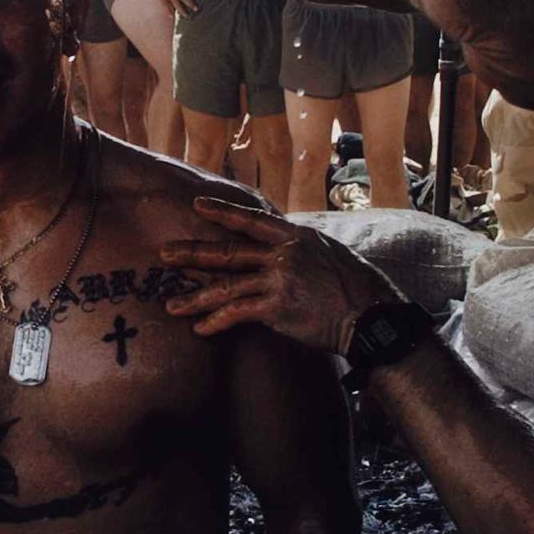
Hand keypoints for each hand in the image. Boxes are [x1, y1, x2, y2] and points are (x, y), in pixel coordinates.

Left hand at [160, 196, 402, 351]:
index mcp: (295, 236)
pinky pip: (237, 313)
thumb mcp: (328, 254)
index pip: (251, 220)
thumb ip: (299, 250)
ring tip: (170, 305)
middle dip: (192, 253)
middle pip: (228, 251)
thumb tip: (281, 249)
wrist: (371, 314)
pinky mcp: (277, 308)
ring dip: (195, 298)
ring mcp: (279, 280)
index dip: (223, 212)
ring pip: (226, 286)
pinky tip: (200, 329)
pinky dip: (216, 322)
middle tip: (163, 254)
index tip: (198, 205)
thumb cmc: (355, 287)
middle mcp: (283, 254)